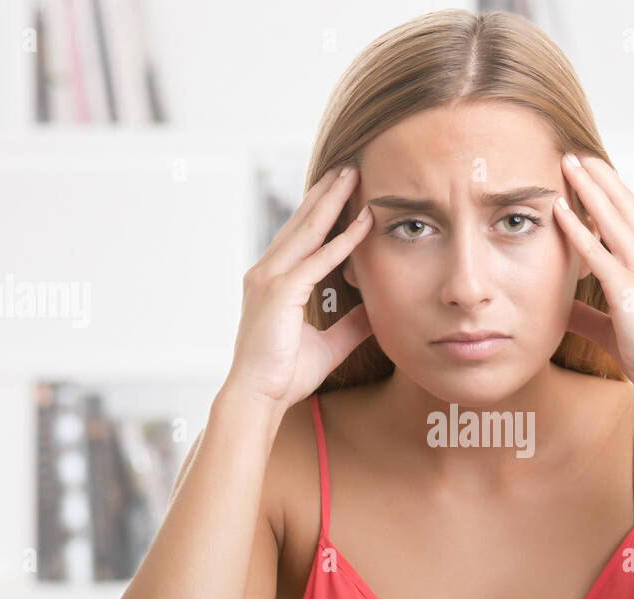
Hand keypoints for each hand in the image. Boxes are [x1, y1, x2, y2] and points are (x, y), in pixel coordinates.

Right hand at [225, 165, 373, 404]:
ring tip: (353, 175)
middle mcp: (266, 272)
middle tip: (348, 166)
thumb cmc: (285, 375)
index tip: (342, 191)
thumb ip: (351, 324)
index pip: (301, 238)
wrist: (258, 397)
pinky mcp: (280, 292)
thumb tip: (375, 310)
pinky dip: (342, 241)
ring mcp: (269, 279)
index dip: (321, 212)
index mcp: (273, 281)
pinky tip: (362, 222)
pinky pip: (318, 260)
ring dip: (332, 201)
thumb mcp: (329, 345)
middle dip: (325, 193)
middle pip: (301, 223)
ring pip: (307, 231)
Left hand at [552, 153, 633, 404]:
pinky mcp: (630, 294)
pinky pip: (599, 254)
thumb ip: (588, 315)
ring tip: (567, 163)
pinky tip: (561, 210)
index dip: (610, 192)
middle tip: (575, 152)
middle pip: (625, 206)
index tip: (590, 171)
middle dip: (600, 177)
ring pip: (613, 220)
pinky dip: (579, 229)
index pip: (631, 219)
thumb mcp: (613, 330)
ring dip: (588, 189)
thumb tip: (562, 306)